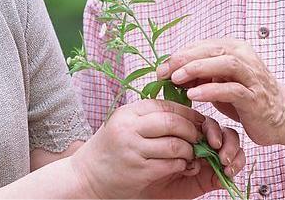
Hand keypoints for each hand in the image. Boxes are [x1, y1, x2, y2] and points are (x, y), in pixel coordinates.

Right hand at [70, 99, 244, 198]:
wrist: (86, 178)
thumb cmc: (109, 150)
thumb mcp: (124, 126)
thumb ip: (149, 118)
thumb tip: (184, 115)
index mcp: (128, 113)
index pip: (166, 105)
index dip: (187, 113)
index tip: (198, 121)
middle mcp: (129, 128)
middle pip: (173, 122)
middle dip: (191, 131)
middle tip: (198, 138)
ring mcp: (133, 150)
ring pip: (176, 145)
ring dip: (189, 151)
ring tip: (189, 155)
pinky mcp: (139, 171)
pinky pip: (170, 165)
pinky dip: (181, 165)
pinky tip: (179, 166)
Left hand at [157, 38, 284, 146]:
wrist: (283, 115)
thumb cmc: (247, 98)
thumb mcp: (221, 82)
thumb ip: (202, 74)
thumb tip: (172, 73)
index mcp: (234, 49)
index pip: (202, 46)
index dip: (180, 55)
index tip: (161, 68)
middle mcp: (244, 57)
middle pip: (211, 50)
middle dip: (184, 59)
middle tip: (164, 71)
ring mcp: (252, 76)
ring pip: (224, 64)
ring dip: (198, 69)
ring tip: (177, 78)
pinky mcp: (255, 97)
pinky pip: (232, 90)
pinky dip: (211, 90)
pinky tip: (194, 95)